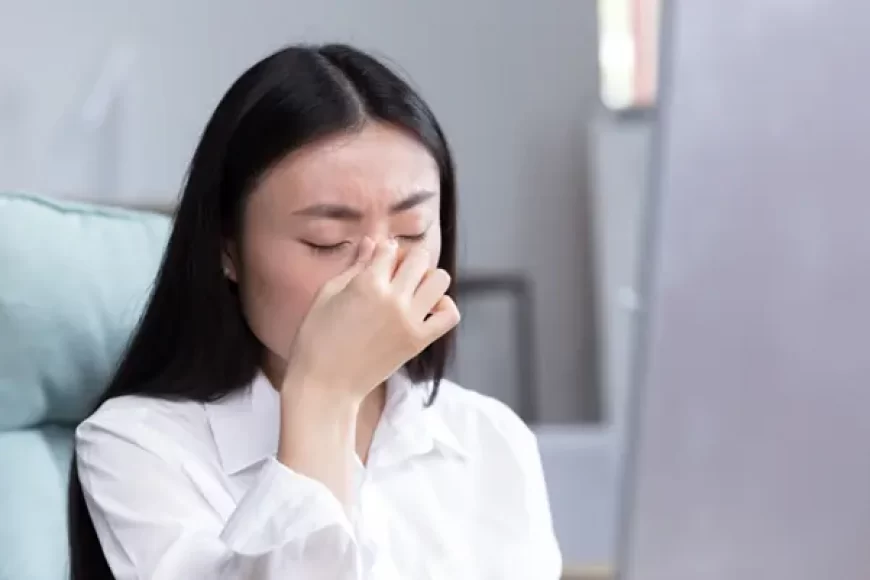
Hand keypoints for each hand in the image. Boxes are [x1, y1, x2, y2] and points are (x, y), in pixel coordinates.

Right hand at [284, 237, 459, 402]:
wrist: (325, 385)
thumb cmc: (316, 339)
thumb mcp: (327, 295)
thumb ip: (355, 266)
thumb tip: (373, 242)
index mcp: (366, 284)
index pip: (389, 248)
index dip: (383, 250)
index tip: (376, 261)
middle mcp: (393, 299)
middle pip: (419, 257)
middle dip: (407, 259)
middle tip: (393, 274)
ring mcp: (409, 321)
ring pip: (440, 279)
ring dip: (428, 278)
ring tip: (411, 290)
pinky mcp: (418, 341)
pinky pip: (449, 315)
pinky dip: (443, 306)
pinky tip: (426, 308)